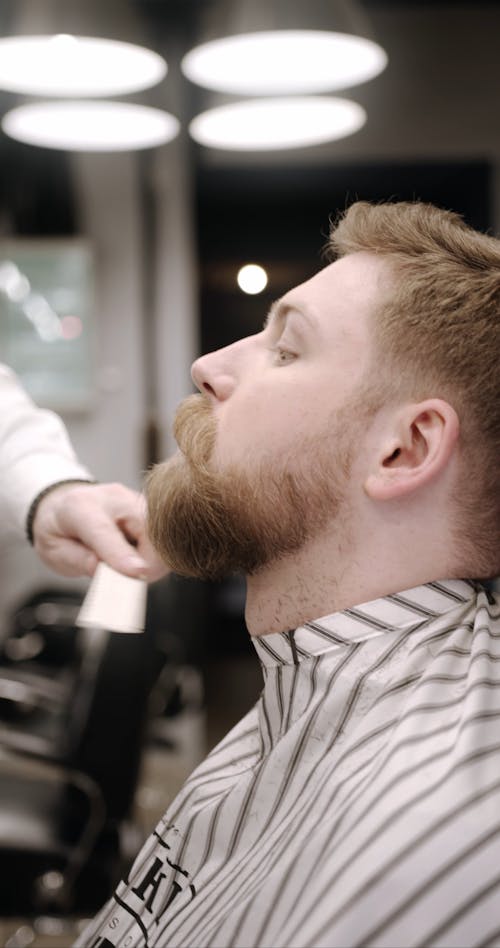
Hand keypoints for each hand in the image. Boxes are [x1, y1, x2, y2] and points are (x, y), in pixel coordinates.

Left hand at [31, 481, 166, 580]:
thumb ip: (80, 561)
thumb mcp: (55, 550)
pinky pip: (163, 536)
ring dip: (151, 559)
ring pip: (162, 536)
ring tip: (126, 565)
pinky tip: (134, 555)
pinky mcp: (150, 508)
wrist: (64, 504)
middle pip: (147, 532)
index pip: (105, 532)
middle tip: (127, 580)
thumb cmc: (60, 530)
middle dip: (146, 563)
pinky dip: (154, 553)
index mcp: (81, 506)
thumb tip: (109, 575)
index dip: (121, 554)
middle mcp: (114, 497)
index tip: (137, 573)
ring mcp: (136, 500)